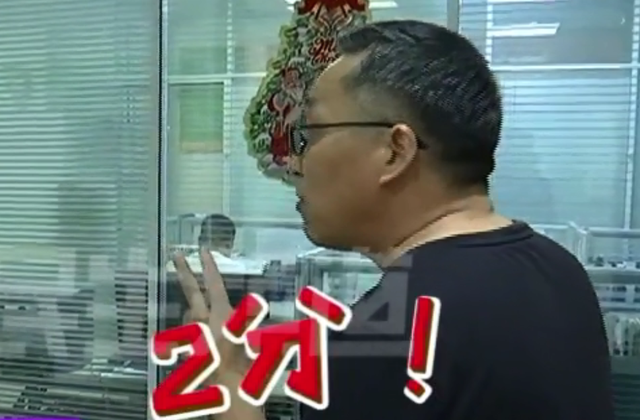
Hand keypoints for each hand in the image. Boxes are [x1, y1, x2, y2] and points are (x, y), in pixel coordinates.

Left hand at [174, 248, 249, 374]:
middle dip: (183, 271)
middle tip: (176, 255)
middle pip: (191, 290)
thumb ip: (247, 318)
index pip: (214, 283)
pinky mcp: (188, 346)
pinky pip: (191, 331)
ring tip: (207, 315)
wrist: (228, 388)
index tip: (203, 250)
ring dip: (196, 309)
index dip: (209, 266)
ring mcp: (193, 333)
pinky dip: (196, 328)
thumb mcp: (252, 334)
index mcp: (220, 314)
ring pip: (190, 313)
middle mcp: (202, 320)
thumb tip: (251, 306)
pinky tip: (206, 336)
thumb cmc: (245, 361)